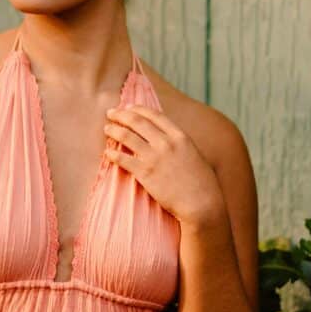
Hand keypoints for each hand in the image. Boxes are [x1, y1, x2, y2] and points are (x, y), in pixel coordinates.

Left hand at [103, 103, 222, 225]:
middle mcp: (166, 143)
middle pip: (137, 122)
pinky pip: (123, 160)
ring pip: (127, 137)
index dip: (138, 109)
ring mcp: (154, 157)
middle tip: (110, 113)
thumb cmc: (203, 184)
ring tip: (107, 128)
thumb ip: (180, 145)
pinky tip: (108, 153)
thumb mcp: (195, 155)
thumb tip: (170, 140)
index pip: (155, 115)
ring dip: (114, 130)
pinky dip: (113, 154)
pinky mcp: (145, 173)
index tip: (128, 107)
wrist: (202, 204)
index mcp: (180, 136)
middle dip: (121, 115)